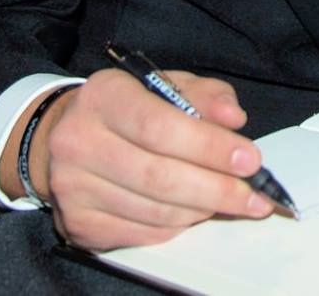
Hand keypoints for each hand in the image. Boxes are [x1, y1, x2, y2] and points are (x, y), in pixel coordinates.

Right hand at [25, 68, 273, 250]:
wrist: (65, 139)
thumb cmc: (129, 109)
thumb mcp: (167, 85)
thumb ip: (206, 95)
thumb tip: (234, 119)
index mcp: (104, 95)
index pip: (159, 126)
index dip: (209, 147)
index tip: (250, 160)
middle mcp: (78, 141)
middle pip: (157, 176)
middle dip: (216, 189)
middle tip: (254, 196)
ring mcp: (72, 187)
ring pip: (152, 210)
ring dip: (201, 210)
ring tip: (229, 202)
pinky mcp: (76, 223)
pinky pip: (140, 233)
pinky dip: (176, 227)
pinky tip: (193, 213)